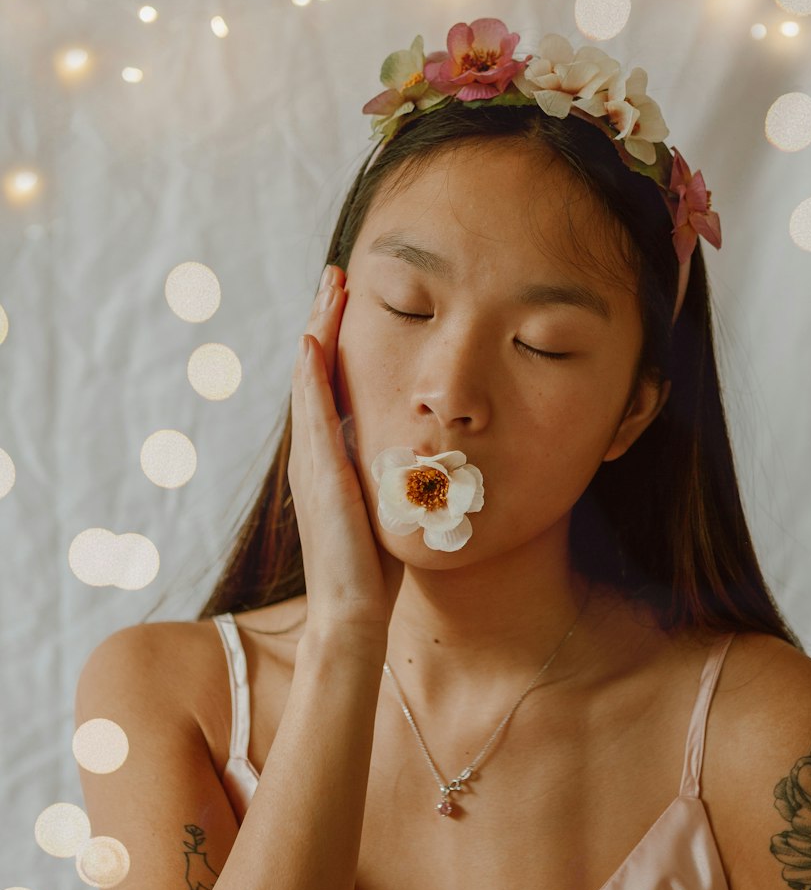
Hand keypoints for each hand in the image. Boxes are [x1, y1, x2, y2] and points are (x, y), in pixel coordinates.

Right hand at [288, 264, 403, 656]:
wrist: (354, 614)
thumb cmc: (375, 569)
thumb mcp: (389, 505)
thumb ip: (395, 474)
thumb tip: (422, 451)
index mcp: (329, 458)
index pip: (330, 384)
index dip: (338, 340)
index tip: (350, 299)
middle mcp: (313, 454)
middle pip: (315, 370)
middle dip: (326, 319)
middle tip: (335, 274)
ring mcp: (311, 462)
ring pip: (310, 379)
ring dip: (319, 329)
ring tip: (328, 287)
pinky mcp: (319, 475)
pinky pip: (312, 412)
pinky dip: (311, 373)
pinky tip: (314, 340)